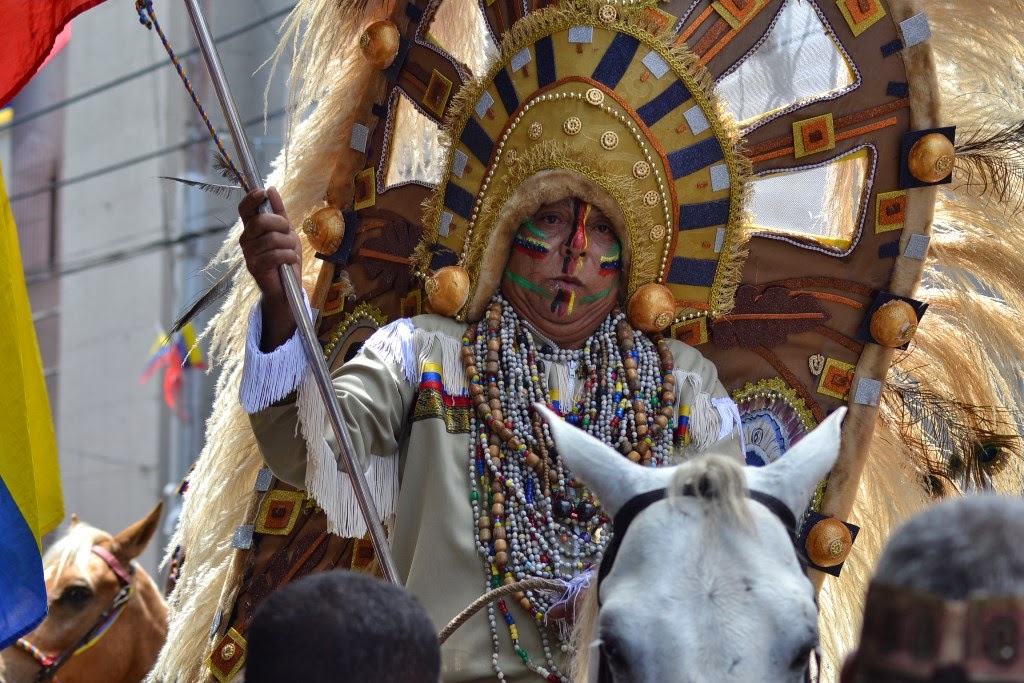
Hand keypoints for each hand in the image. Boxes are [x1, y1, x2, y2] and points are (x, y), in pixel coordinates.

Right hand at [239, 187, 301, 350]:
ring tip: (290, 252)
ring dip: (288, 245)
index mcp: (252, 228)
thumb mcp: (286, 232)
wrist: (287, 286)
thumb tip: (271, 189)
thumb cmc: (285, 257)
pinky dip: (289, 256)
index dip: (251, 199)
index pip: (245, 209)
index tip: (263, 193)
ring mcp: (248, 254)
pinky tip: (290, 261)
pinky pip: (276, 254)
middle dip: (281, 224)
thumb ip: (279, 212)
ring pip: (272, 239)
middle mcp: (246, 239)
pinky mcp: (255, 267)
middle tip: (288, 233)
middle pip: (261, 221)